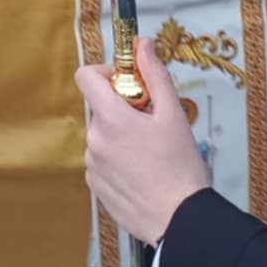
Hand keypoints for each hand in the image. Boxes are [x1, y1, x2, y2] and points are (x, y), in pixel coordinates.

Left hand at [75, 42, 209, 246]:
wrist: (180, 221)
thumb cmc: (181, 169)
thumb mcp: (174, 116)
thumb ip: (155, 76)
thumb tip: (143, 45)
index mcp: (110, 119)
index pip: (86, 76)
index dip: (107, 73)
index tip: (131, 84)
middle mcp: (95, 140)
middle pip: (101, 108)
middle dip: (124, 109)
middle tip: (153, 125)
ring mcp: (92, 165)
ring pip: (104, 136)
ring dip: (122, 137)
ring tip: (152, 154)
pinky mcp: (96, 186)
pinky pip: (103, 161)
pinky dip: (119, 160)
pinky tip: (143, 173)